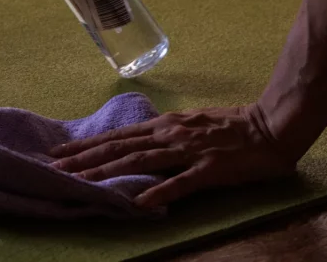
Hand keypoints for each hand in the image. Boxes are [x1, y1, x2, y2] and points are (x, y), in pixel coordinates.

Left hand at [49, 105, 297, 207]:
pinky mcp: (208, 168)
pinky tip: (139, 204)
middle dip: (84, 159)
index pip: (118, 135)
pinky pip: (180, 183)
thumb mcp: (192, 123)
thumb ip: (167, 134)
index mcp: (166, 125)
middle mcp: (170, 134)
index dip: (87, 145)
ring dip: (107, 172)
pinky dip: (158, 192)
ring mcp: (188, 151)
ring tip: (81, 183)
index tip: (60, 152)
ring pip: (139, 161)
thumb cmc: (234, 125)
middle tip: (55, 169)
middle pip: (119, 146)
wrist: (272, 125)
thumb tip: (141, 143)